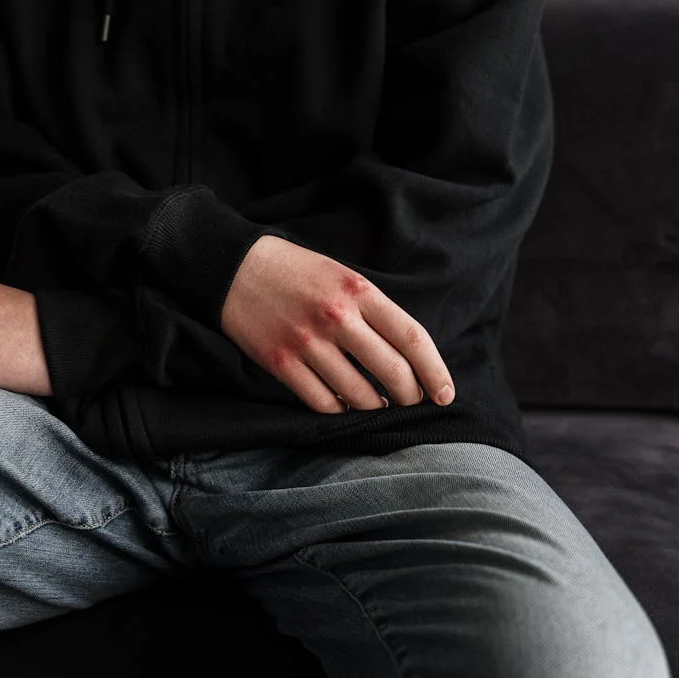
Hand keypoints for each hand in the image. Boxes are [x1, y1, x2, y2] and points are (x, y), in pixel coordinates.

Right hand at [221, 236, 454, 413]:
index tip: (445, 394)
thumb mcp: (342, 276)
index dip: (435, 372)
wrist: (233, 268)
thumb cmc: (295, 272)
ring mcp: (307, 342)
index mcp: (358, 291)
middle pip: (392, 372)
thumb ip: (373, 310)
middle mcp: (336, 317)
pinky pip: (322, 402)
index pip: (412, 338)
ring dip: (375, 406)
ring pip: (359, 394)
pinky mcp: (281, 363)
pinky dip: (340, 409)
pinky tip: (344, 403)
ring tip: (376, 403)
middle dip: (410, 395)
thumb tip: (406, 356)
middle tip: (410, 400)